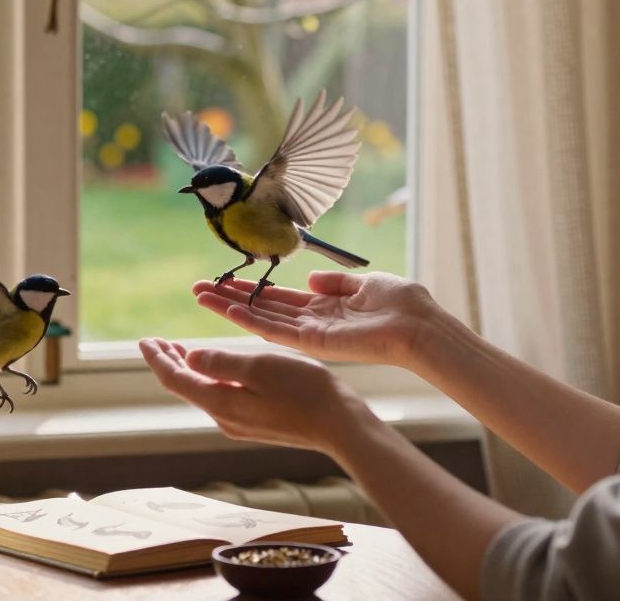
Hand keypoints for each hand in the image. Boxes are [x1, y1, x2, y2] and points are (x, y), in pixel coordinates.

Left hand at [138, 338, 376, 454]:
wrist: (339, 426)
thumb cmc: (305, 390)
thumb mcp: (260, 366)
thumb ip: (221, 362)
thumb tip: (189, 358)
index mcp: (221, 402)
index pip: (175, 379)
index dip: (158, 358)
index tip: (145, 340)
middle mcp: (224, 417)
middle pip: (185, 387)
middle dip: (168, 363)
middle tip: (155, 342)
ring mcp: (239, 423)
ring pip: (201, 393)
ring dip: (187, 370)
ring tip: (177, 350)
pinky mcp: (254, 424)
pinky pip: (218, 398)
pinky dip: (207, 378)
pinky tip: (212, 369)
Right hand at [193, 272, 446, 368]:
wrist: (420, 328)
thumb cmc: (403, 305)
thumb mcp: (367, 283)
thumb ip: (336, 282)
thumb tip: (311, 278)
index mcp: (325, 307)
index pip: (279, 298)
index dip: (252, 289)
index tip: (226, 280)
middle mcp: (312, 322)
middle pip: (262, 308)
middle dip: (230, 298)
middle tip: (199, 289)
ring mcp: (309, 334)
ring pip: (260, 319)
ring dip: (229, 308)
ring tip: (202, 296)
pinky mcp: (312, 342)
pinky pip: (274, 330)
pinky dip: (249, 320)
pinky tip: (227, 310)